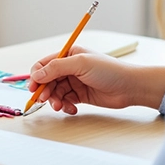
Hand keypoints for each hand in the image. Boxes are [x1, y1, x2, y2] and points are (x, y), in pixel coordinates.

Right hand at [29, 46, 164, 113]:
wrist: (130, 87)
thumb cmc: (109, 70)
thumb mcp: (80, 64)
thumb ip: (56, 68)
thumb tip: (36, 74)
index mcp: (68, 55)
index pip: (44, 64)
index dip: (36, 76)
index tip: (33, 88)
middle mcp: (70, 68)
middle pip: (47, 80)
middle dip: (45, 91)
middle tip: (45, 101)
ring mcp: (74, 82)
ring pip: (55, 92)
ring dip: (55, 101)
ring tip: (61, 107)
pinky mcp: (80, 95)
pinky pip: (65, 101)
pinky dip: (65, 106)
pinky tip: (72, 109)